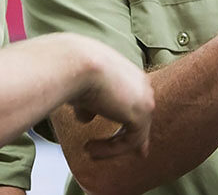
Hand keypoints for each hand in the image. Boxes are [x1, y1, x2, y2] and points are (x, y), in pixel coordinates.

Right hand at [66, 35, 155, 160]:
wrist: (76, 62)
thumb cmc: (72, 68)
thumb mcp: (81, 88)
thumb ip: (89, 104)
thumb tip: (86, 118)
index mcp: (129, 74)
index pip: (136, 101)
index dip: (132, 121)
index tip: (135, 141)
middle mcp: (141, 84)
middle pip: (143, 117)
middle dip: (136, 138)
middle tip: (137, 154)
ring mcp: (144, 98)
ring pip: (135, 132)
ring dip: (112, 146)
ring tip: (89, 150)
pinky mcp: (141, 113)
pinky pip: (131, 141)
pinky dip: (110, 149)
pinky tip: (89, 149)